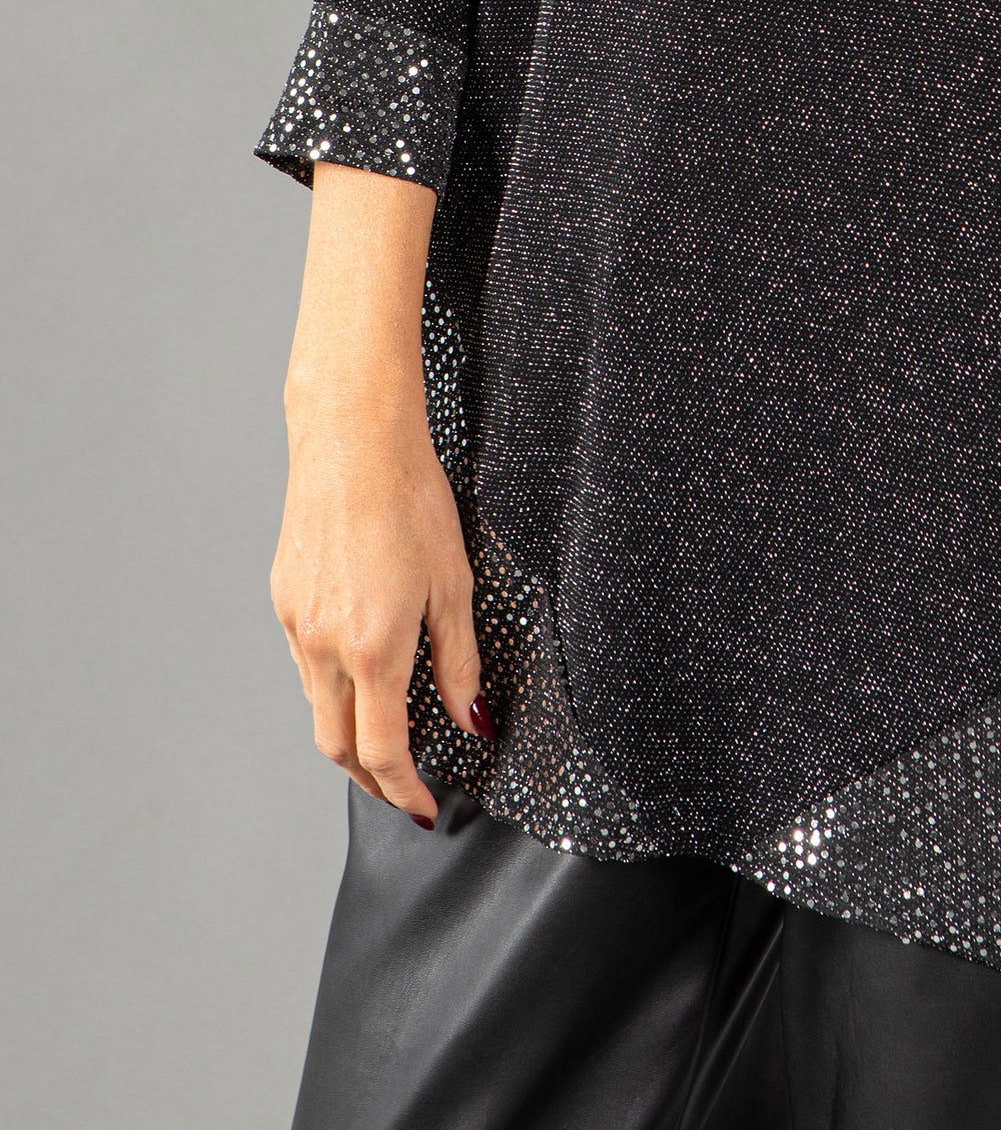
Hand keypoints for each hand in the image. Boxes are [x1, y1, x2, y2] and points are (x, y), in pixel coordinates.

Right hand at [269, 162, 485, 826]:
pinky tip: (361, 670)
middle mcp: (324, 645)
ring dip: (349, 733)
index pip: (383, 752)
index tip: (429, 808)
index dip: (406, 791)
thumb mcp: (455, 584)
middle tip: (406, 789)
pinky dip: (332, 686)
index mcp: (373, 648)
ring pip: (316, 705)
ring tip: (387, 738)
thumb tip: (471, 722)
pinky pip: (305, 663)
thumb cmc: (413, 498)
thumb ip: (459, 663)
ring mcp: (296, 622)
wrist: (353, 438)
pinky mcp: (284, 597)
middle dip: (372, 778)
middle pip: (336, 745)